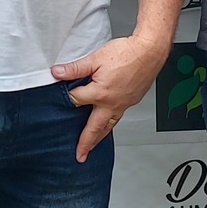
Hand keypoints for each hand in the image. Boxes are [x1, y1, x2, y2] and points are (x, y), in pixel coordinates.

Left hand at [52, 36, 166, 162]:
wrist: (149, 51)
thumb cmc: (126, 53)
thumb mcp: (95, 58)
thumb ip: (75, 68)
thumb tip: (57, 73)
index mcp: (100, 93)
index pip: (76, 100)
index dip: (69, 95)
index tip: (65, 91)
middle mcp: (112, 103)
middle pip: (95, 128)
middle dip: (86, 144)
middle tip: (80, 156)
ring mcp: (123, 104)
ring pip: (109, 126)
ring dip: (99, 137)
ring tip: (93, 146)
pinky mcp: (132, 101)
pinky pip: (118, 117)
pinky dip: (111, 124)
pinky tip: (108, 123)